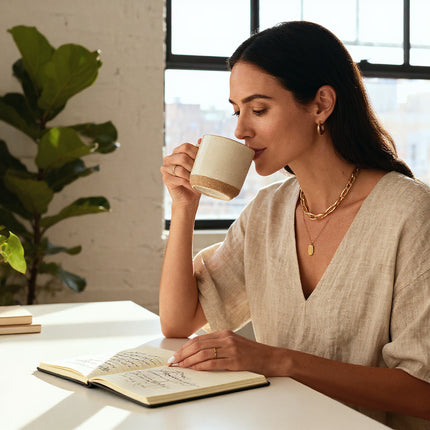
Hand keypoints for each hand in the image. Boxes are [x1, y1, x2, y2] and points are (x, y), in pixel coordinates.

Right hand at [160, 141, 200, 207]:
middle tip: (200, 173)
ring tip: (196, 180)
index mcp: (177, 152)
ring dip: (191, 176)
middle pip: (182, 157)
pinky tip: (192, 185)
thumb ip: (199, 153)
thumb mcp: (199, 166)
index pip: (185, 146)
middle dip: (193, 166)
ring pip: (180, 169)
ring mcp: (166, 169)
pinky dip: (188, 183)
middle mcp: (169, 159)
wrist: (189, 198)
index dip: (196, 153)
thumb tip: (201, 139)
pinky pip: (178, 179)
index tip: (204, 161)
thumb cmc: (196, 181)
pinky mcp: (166, 179)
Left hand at [167, 330, 281, 375]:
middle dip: (182, 353)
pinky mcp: (236, 360)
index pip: (199, 339)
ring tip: (179, 366)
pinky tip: (193, 369)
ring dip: (188, 360)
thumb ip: (218, 345)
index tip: (175, 354)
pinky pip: (213, 363)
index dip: (185, 347)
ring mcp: (231, 348)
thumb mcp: (234, 344)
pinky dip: (200, 366)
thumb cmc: (252, 353)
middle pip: (198, 344)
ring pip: (203, 353)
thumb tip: (197, 352)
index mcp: (224, 333)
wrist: (272, 358)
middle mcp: (226, 338)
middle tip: (172, 361)